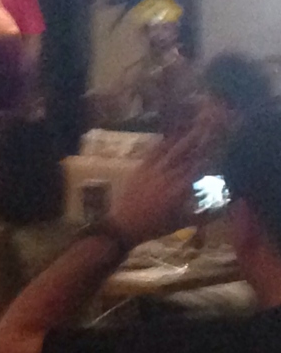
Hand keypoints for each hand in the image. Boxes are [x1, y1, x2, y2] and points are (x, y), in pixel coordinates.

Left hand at [110, 116, 224, 246]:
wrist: (124, 225)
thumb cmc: (156, 226)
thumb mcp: (184, 222)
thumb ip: (207, 214)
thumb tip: (228, 206)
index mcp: (178, 190)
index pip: (199, 168)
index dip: (211, 156)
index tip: (223, 145)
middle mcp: (166, 176)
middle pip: (186, 155)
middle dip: (200, 141)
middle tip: (212, 129)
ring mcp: (151, 170)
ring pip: (171, 150)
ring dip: (184, 138)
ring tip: (196, 126)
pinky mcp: (140, 168)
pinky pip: (153, 152)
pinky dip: (164, 142)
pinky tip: (171, 134)